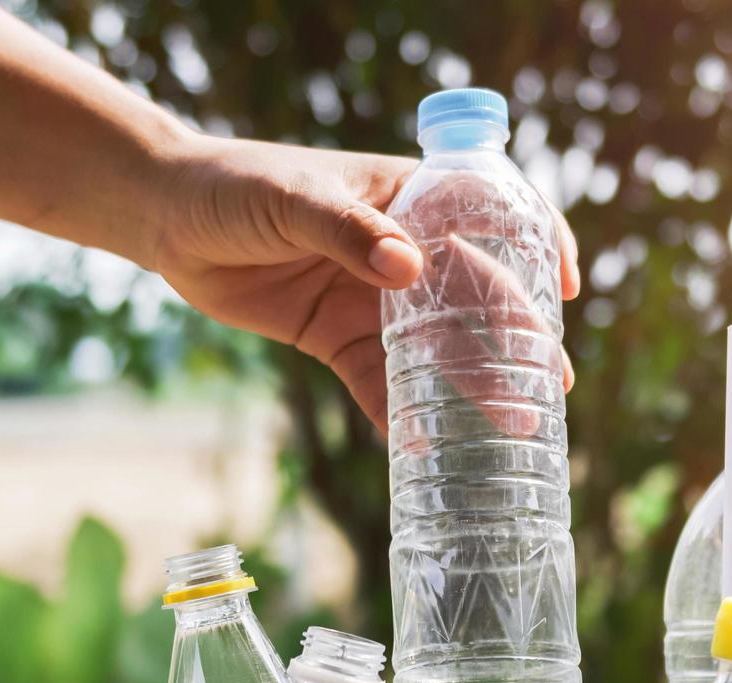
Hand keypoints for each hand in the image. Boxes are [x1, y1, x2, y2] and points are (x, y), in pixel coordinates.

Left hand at [152, 134, 579, 431]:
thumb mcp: (293, 199)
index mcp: (409, 198)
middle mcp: (404, 251)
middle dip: (518, 341)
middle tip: (550, 387)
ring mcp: (374, 300)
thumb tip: (408, 268)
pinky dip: (400, 416)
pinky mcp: (339, 339)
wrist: (167, 219)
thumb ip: (349, 232)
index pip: (493, 213)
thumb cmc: (237, 186)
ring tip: (512, 426)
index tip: (564, 288)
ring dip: (474, 386)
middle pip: (475, 296)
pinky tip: (424, 448)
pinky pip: (379, 384)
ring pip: (436, 349)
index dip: (539, 245)